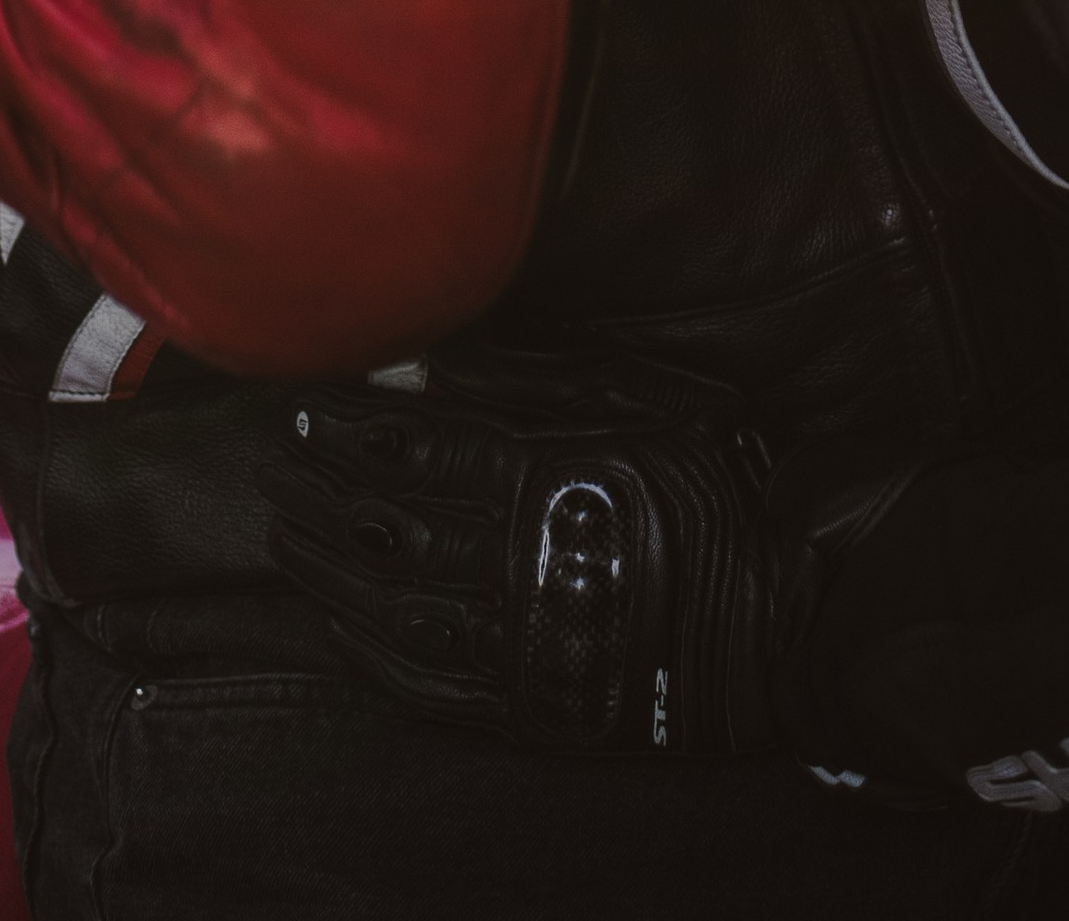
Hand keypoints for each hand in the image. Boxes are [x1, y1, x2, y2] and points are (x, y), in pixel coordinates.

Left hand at [266, 359, 784, 756]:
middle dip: (319, 495)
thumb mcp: (642, 400)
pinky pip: (429, 687)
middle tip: (272, 470)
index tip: (303, 410)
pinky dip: (371, 656)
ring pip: (392, 609)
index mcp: (541, 478)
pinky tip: (338, 628)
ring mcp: (521, 643)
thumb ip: (532, 381)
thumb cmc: (724, 482)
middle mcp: (516, 561)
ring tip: (285, 536)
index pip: (414, 452)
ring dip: (326, 572)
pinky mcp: (535, 705)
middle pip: (385, 528)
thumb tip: (431, 363)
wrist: (796, 609)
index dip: (347, 432)